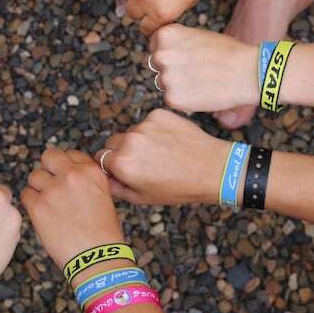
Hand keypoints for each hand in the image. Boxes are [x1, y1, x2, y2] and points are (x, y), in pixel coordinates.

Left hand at [21, 150, 124, 278]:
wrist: (97, 258)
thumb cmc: (103, 233)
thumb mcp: (103, 196)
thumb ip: (85, 181)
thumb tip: (67, 175)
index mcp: (91, 171)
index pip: (70, 154)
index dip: (65, 166)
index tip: (65, 179)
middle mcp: (72, 175)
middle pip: (48, 156)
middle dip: (48, 169)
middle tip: (51, 186)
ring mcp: (53, 190)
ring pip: (34, 176)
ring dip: (38, 188)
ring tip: (48, 205)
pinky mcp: (38, 206)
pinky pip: (25, 195)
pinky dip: (31, 204)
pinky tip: (41, 215)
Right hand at [97, 109, 228, 205]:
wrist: (212, 168)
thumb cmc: (179, 187)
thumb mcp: (143, 198)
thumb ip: (116, 188)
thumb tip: (104, 177)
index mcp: (123, 163)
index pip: (101, 157)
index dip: (112, 165)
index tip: (126, 170)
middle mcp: (130, 141)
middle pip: (113, 141)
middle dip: (122, 151)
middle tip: (145, 162)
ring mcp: (144, 125)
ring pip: (131, 131)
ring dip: (140, 140)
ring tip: (162, 153)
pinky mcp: (159, 114)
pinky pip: (147, 121)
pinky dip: (154, 129)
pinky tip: (169, 142)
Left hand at [149, 24, 256, 111]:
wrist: (247, 72)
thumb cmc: (227, 52)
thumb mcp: (197, 35)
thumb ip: (176, 42)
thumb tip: (161, 50)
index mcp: (166, 35)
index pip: (155, 44)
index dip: (171, 51)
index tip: (186, 55)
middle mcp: (161, 55)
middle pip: (156, 64)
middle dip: (171, 67)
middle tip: (194, 70)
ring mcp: (166, 78)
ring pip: (163, 82)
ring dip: (176, 84)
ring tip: (200, 81)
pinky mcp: (172, 98)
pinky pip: (171, 98)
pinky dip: (183, 99)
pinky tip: (201, 92)